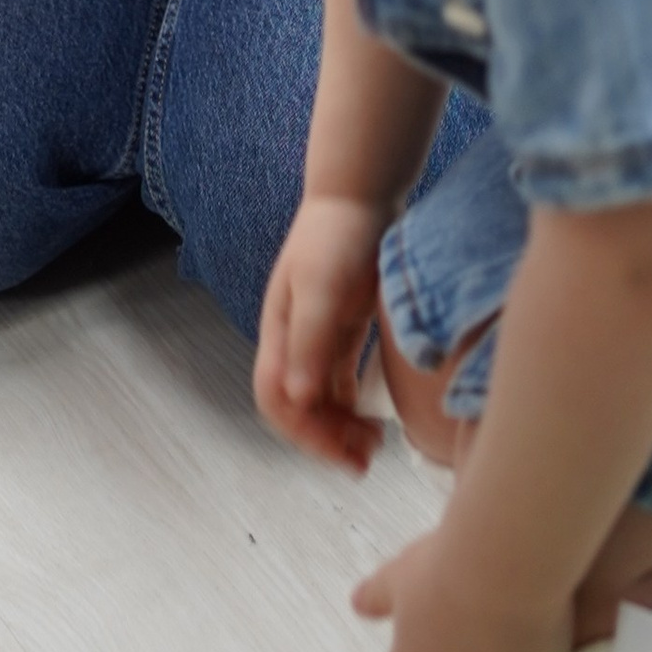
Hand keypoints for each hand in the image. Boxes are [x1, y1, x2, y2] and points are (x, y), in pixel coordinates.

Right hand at [255, 195, 388, 470]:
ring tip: (373, 446)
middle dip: (324, 439)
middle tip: (365, 462)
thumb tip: (299, 398)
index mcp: (279, 330)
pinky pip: (339, 376)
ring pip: (318, 395)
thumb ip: (311, 342)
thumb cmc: (340, 233)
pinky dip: (351, 402)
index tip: (345, 455)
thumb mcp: (324, 287)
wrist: (363, 189)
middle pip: (296, 403)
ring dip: (338, 426)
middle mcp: (292, 335)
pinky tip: (374, 415)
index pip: (277, 398)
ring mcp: (317, 329)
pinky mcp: (342, 323)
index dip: (305, 435)